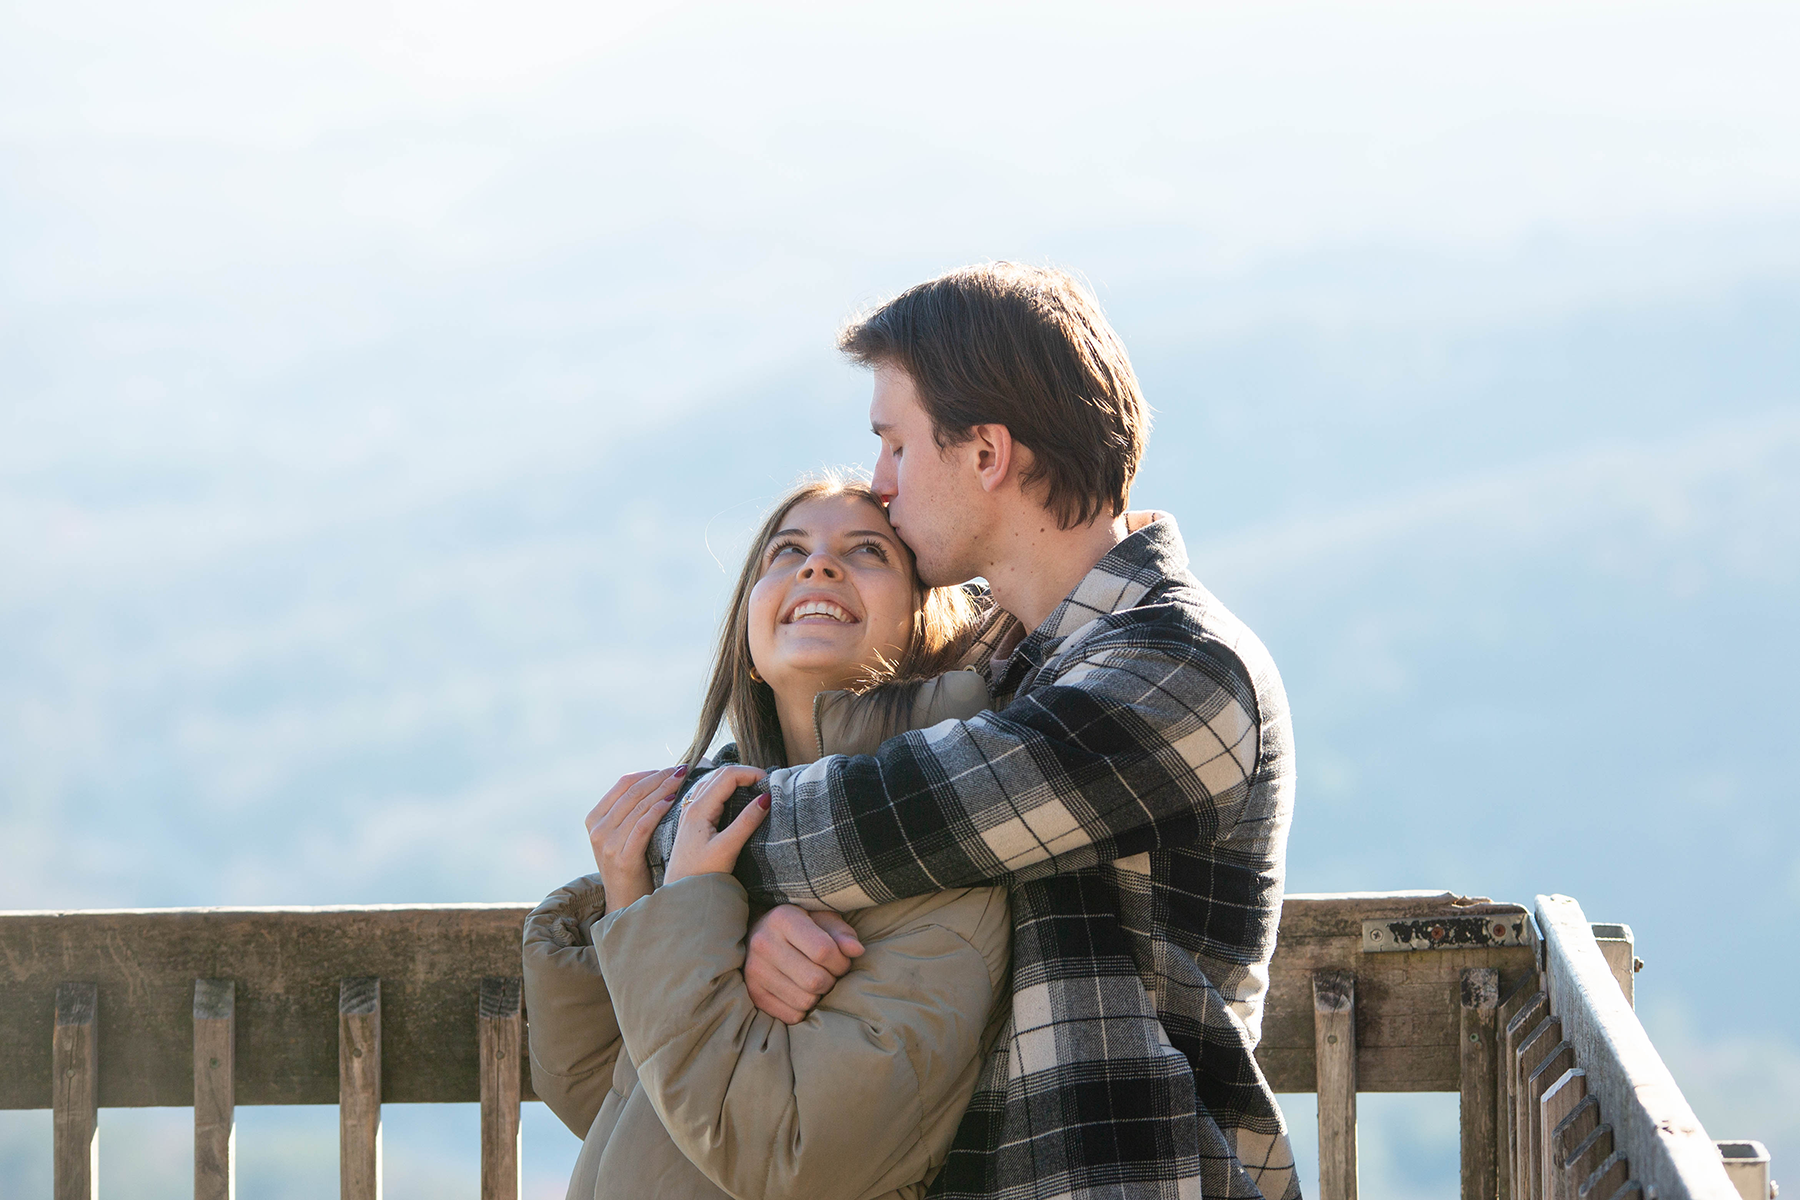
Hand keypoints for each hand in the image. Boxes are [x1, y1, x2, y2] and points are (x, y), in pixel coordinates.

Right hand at [586, 766, 687, 911]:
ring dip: (664, 789)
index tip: (670, 768)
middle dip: (660, 778)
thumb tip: (659, 780)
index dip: (649, 773)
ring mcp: (607, 844)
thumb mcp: (623, 835)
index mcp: (594, 818)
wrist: (626, 903)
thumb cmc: (632, 864)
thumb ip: (632, 810)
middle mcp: (597, 829)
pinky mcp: (622, 857)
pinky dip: (658, 810)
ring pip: (639, 805)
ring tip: (683, 781)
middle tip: (683, 769)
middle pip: (633, 792)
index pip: (624, 783)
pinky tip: (673, 802)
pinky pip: (642, 825)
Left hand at [665, 764, 769, 885]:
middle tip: (766, 784)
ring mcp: (691, 812)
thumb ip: (746, 822)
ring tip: (755, 788)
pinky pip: (710, 793)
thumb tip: (766, 798)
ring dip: (735, 779)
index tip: (770, 783)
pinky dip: (726, 788)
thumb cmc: (701, 875)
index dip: (751, 774)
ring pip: (714, 782)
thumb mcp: (727, 849)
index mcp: (699, 809)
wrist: (679, 892)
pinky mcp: (693, 820)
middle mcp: (692, 806)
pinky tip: (736, 797)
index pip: (727, 776)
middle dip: (745, 773)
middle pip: (720, 774)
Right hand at [745, 906, 864, 1024]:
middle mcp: (763, 943)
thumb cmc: (802, 925)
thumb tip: (857, 951)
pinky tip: (801, 992)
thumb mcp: (823, 919)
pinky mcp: (753, 993)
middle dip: (831, 980)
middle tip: (830, 973)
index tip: (842, 961)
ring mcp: (755, 970)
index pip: (823, 951)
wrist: (762, 933)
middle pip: (814, 980)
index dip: (841, 962)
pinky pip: (791, 1016)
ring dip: (818, 996)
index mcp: (783, 919)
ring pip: (804, 1001)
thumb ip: (842, 933)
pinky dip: (803, 1009)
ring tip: (816, 982)